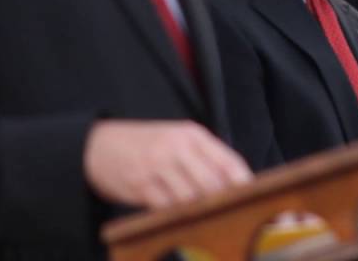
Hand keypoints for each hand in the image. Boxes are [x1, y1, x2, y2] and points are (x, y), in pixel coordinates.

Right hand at [83, 120, 251, 208]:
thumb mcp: (177, 142)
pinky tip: (178, 220)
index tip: (259, 205)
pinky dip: (176, 217)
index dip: (247, 187)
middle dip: (224, 205)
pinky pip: (167, 208)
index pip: (230, 163)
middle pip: (214, 184)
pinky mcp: (141, 184)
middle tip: (232, 220)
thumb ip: (205, 160)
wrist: (98, 146)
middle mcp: (178, 147)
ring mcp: (159, 165)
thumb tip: (238, 188)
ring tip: (205, 221)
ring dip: (200, 213)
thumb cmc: (146, 146)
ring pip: (192, 199)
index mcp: (194, 135)